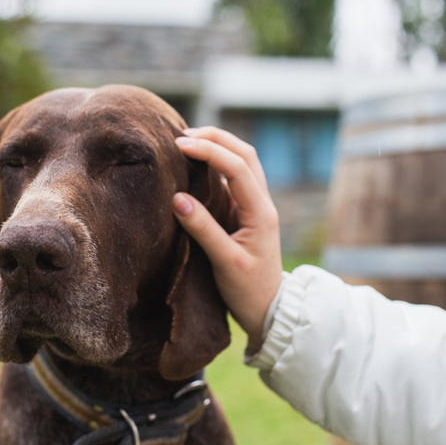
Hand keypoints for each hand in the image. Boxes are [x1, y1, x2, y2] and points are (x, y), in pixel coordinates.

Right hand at [172, 127, 282, 344]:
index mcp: (261, 212)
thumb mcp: (224, 262)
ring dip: (219, 145)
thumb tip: (176, 199)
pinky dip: (217, 162)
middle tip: (181, 136)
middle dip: (215, 138)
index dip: (209, 151)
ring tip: (188, 141)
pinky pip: (235, 176)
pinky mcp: (247, 211)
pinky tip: (197, 163)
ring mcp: (256, 205)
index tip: (179, 146)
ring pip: (243, 161)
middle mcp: (262, 203)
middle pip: (245, 154)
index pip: (237, 167)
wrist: (268, 309)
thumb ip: (203, 230)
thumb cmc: (248, 290)